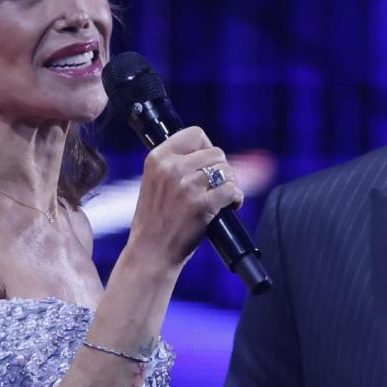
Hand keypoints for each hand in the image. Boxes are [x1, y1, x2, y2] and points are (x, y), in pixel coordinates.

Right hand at [124, 126, 243, 271]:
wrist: (150, 252)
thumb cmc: (155, 220)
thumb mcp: (155, 182)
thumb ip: (175, 165)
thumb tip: (209, 154)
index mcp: (157, 158)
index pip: (195, 134)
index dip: (207, 147)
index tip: (207, 163)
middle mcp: (171, 168)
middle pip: (216, 152)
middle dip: (222, 169)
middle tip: (217, 186)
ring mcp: (187, 186)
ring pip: (227, 170)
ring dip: (231, 183)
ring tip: (223, 198)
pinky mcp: (202, 205)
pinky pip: (232, 190)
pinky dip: (236, 198)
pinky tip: (230, 206)